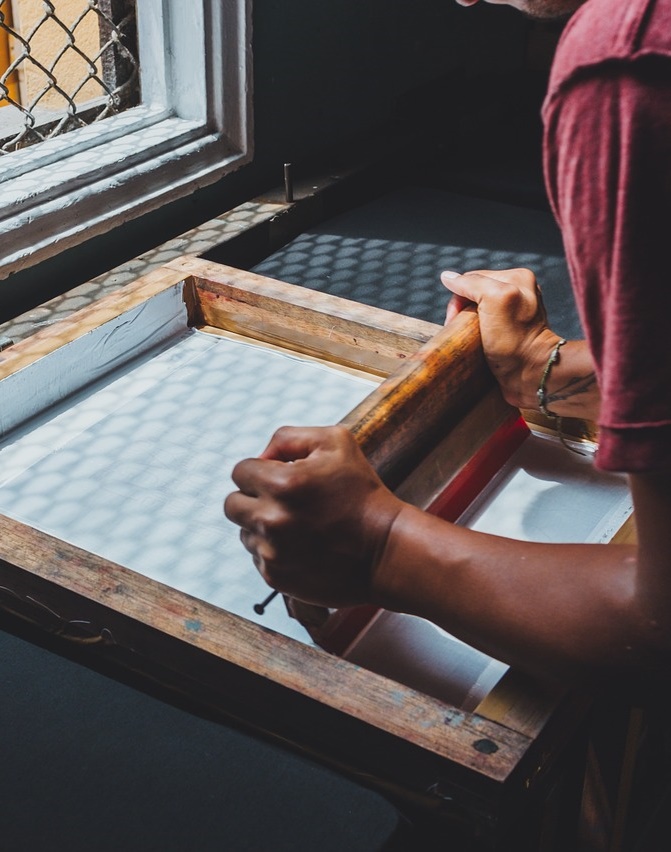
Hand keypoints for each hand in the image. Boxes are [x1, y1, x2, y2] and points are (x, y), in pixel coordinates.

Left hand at [224, 425, 404, 607]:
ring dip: (263, 526)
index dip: (261, 471)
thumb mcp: (336, 442)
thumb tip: (262, 456)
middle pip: (232, 504)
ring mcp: (271, 552)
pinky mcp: (275, 578)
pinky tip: (302, 546)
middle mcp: (270, 520)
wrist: (386, 550)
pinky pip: (258, 557)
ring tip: (299, 525)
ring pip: (245, 532)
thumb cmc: (363, 492)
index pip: (240, 471)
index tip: (282, 477)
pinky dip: (274, 550)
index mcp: (281, 484)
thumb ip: (289, 438)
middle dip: (253, 498)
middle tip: (283, 500)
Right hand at [442, 268, 560, 408]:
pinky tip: (475, 343)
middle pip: (473, 294)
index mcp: (517, 278)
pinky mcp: (510, 332)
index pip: (472, 279)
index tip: (455, 320)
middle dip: (462, 311)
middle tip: (460, 331)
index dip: (458, 298)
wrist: (531, 375)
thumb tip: (447, 277)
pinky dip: (474, 333)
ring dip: (466, 323)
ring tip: (466, 339)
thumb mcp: (494, 301)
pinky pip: (484, 325)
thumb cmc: (514, 341)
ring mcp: (514, 312)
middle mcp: (518, 291)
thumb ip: (472, 284)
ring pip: (477, 310)